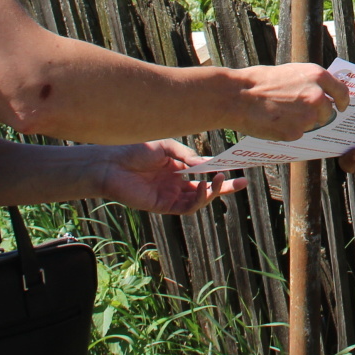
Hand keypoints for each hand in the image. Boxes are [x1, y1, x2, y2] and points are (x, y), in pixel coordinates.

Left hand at [92, 139, 244, 213]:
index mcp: (176, 167)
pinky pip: (187, 207)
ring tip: (221, 179)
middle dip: (225, 187)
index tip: (236, 165)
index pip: (203, 170)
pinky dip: (199, 198)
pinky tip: (204, 186)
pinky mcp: (162, 206)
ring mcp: (169, 195)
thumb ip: (188, 157)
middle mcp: (175, 182)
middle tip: (243, 183)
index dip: (219, 169)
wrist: (111, 163)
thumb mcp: (167, 147)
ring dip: (213, 191)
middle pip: (205, 188)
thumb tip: (208, 164)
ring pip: (199, 199)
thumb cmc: (134, 150)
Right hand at [232, 63, 345, 139]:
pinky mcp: (296, 133)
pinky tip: (273, 122)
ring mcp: (308, 116)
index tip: (341, 107)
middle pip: (328, 113)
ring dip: (302, 123)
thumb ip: (309, 83)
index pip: (342, 92)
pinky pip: (297, 134)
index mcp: (317, 76)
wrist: (238, 96)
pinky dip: (288, 131)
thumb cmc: (259, 81)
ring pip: (312, 125)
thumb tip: (322, 93)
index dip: (342, 101)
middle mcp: (317, 96)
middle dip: (319, 115)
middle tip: (303, 114)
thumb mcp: (291, 72)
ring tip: (280, 114)